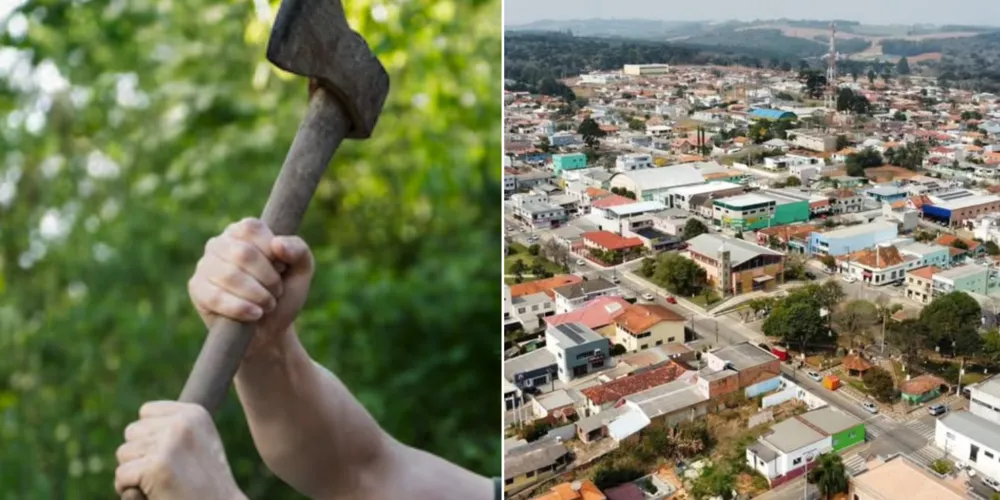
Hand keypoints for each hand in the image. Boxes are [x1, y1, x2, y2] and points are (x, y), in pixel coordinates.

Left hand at [114, 401, 245, 499]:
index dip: (150, 438)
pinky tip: (154, 494)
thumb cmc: (205, 486)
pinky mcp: (156, 467)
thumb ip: (173, 429)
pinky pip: (121, 476)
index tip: (172, 456)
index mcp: (194, 413)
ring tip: (162, 484)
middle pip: (132, 432)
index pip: (146, 412)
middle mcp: (183, 423)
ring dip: (134, 473)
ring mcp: (170, 444)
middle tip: (167, 473)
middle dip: (140, 455)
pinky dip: (130, 490)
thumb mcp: (198, 444)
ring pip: (124, 453)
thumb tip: (136, 427)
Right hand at [187, 218, 314, 357]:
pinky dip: (240, 308)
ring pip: (229, 275)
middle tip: (276, 292)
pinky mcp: (196, 288)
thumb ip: (299, 250)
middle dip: (268, 278)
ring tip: (267, 304)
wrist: (270, 331)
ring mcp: (204, 265)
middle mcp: (220, 243)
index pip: (252, 228)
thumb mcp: (302, 270)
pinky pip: (215, 296)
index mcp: (243, 231)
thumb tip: (277, 243)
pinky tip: (254, 314)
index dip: (272, 252)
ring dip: (257, 295)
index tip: (282, 268)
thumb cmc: (284, 294)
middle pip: (243, 253)